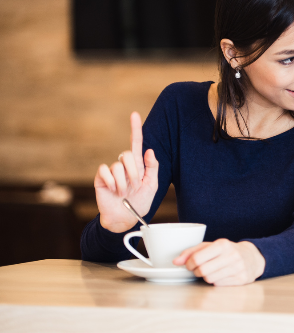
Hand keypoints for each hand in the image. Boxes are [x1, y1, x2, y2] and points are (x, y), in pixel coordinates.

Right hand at [94, 112, 158, 232]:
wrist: (126, 218)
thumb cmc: (140, 202)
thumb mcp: (152, 185)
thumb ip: (152, 168)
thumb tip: (150, 151)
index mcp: (137, 165)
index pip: (136, 143)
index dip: (135, 129)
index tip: (134, 114)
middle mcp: (124, 166)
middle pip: (127, 154)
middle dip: (133, 172)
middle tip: (134, 186)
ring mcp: (111, 172)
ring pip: (117, 166)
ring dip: (124, 182)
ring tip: (123, 193)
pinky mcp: (101, 178)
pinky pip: (105, 171)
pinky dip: (112, 182)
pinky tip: (113, 191)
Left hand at [174, 239, 265, 285]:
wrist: (252, 258)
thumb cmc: (227, 251)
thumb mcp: (211, 246)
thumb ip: (192, 252)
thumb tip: (175, 262)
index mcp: (223, 244)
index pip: (197, 258)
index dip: (189, 264)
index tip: (190, 264)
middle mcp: (232, 255)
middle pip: (202, 271)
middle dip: (197, 272)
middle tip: (199, 269)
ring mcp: (238, 268)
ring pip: (210, 279)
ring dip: (206, 277)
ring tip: (212, 271)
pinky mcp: (241, 279)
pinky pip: (219, 285)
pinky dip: (216, 282)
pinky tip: (221, 275)